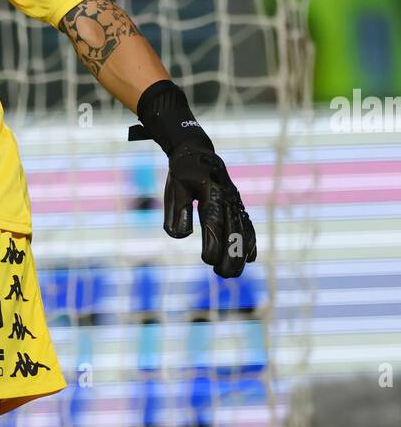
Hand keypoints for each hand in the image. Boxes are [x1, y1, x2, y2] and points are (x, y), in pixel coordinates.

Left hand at [163, 145, 256, 277]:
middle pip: (234, 230)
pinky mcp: (238, 205)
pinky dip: (250, 241)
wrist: (197, 151)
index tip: (208, 261)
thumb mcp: (175, 188)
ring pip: (243, 230)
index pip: (214, 222)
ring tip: (233, 273)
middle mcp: (228, 197)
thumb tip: (180, 236)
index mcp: (211, 192)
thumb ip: (178, 211)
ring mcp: (236, 201)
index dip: (213, 242)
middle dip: (230, 255)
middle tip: (223, 275)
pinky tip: (251, 258)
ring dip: (241, 254)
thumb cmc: (182, 173)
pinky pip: (248, 224)